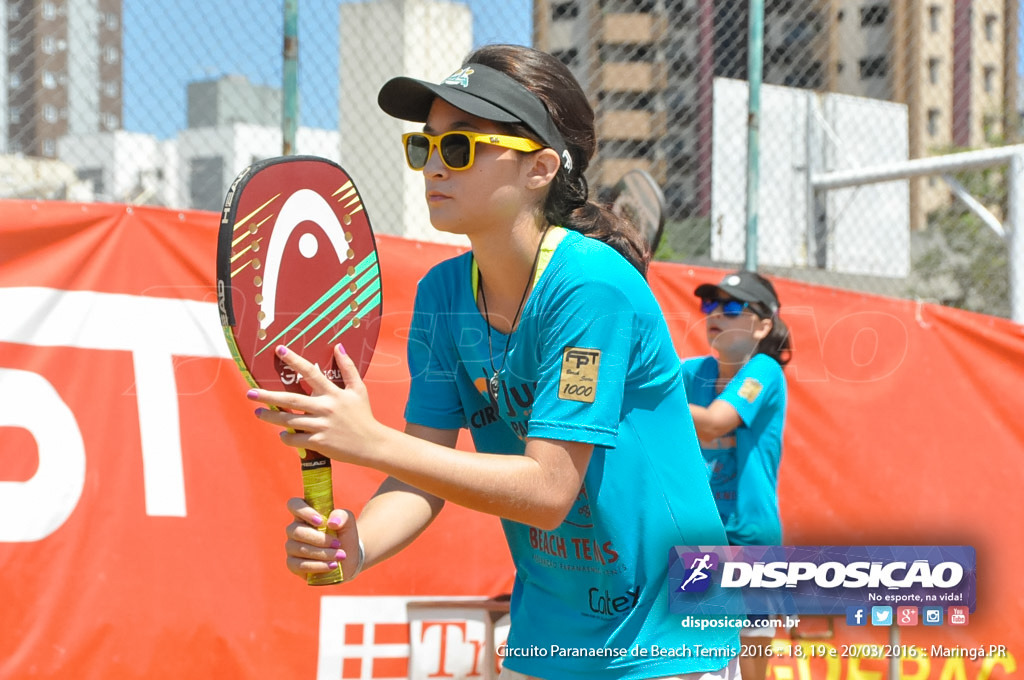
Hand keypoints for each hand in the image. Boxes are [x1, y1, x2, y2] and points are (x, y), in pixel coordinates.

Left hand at [248, 344, 381, 464]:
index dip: (294, 360)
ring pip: (289, 421)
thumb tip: (338, 346)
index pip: (311, 372)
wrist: (372, 444)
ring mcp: (321, 427)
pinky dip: (286, 437)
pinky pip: (295, 440)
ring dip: (271, 416)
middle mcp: (325, 408)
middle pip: (291, 399)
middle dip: (268, 395)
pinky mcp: (319, 443)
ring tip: (258, 413)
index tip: (279, 350)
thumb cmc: (364, 415)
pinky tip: (283, 434)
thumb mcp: (359, 389)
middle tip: (250, 393)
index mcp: (333, 393)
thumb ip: (348, 368)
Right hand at [284, 497, 361, 578]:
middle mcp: (295, 530)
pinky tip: (333, 565)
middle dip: (320, 539)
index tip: (320, 521)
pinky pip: (299, 565)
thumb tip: (331, 523)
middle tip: (338, 543)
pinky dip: (318, 566)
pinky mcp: (293, 564)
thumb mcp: (348, 521)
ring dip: (323, 553)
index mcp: (305, 514)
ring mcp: (292, 547)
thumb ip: (341, 516)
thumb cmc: (344, 534)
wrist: (349, 555)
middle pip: (297, 531)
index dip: (304, 511)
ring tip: (341, 556)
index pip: (294, 504)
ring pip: (300, 549)